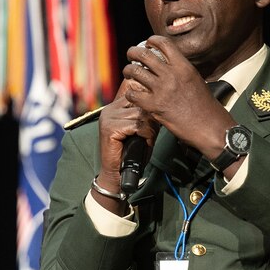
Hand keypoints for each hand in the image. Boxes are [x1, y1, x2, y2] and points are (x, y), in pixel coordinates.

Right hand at [96, 76, 158, 192]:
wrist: (117, 174)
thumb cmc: (131, 153)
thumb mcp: (139, 129)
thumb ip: (145, 115)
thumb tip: (161, 100)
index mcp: (114, 107)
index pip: (138, 95)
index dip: (150, 109)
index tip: (152, 123)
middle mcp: (109, 110)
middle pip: (141, 105)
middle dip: (151, 120)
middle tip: (149, 134)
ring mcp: (108, 118)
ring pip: (141, 116)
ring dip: (149, 130)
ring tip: (146, 140)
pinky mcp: (110, 129)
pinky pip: (137, 126)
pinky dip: (146, 135)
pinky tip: (143, 143)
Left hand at [122, 37, 234, 158]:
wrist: (209, 126)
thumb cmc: (204, 105)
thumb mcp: (195, 80)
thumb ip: (180, 71)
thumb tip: (167, 65)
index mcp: (183, 66)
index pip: (164, 43)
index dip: (152, 40)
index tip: (147, 43)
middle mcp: (171, 75)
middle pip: (144, 55)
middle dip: (133, 52)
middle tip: (130, 54)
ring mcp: (161, 90)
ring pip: (135, 72)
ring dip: (128, 71)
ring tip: (128, 73)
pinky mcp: (154, 106)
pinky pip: (133, 94)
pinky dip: (130, 93)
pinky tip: (133, 94)